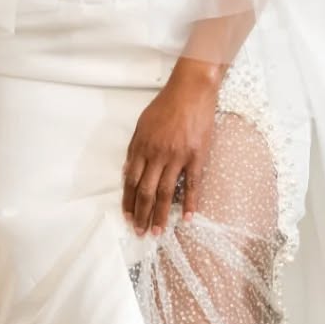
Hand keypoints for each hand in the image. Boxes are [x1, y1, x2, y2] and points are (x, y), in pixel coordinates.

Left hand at [122, 57, 223, 235]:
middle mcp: (157, 154)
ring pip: (166, 192)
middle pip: (145, 191)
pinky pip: (192, 184)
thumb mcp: (142, 125)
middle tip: (140, 232)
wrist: (191, 90)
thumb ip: (135, 149)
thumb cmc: (166, 105)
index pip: (131, 181)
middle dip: (141, 215)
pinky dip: (190, 203)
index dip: (128, 201)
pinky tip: (187, 218)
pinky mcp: (197, 156)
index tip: (127, 217)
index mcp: (142, 147)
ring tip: (158, 232)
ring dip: (161, 215)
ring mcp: (178, 156)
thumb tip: (128, 172)